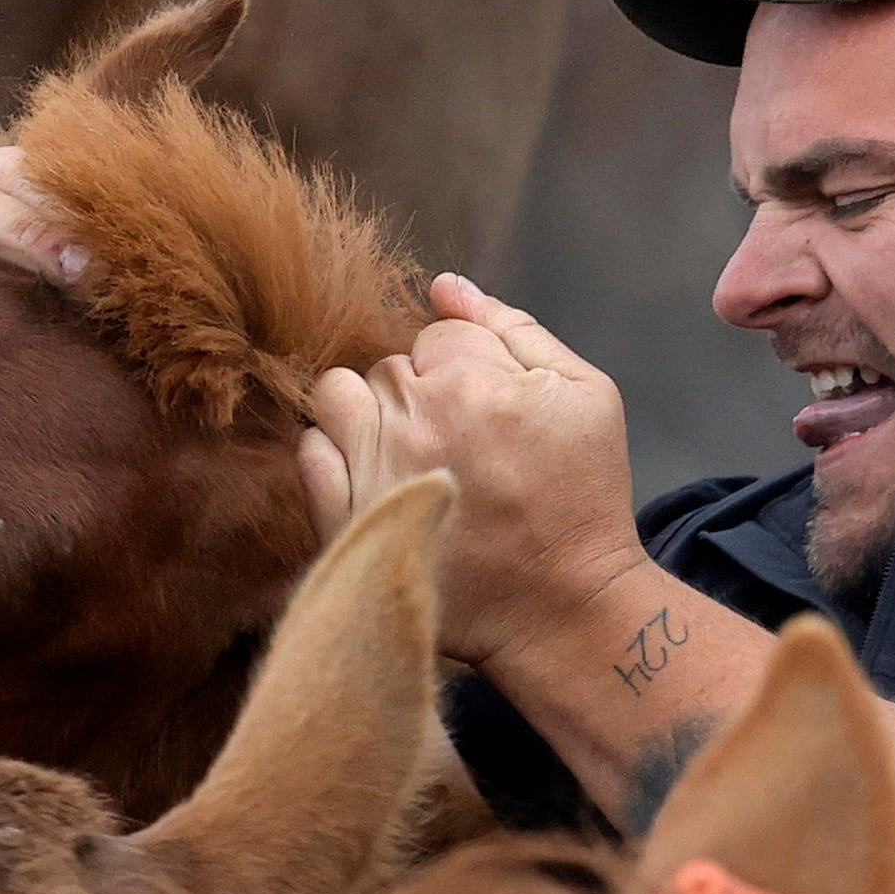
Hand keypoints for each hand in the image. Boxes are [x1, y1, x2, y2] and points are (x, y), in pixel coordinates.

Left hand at [294, 277, 644, 665]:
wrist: (565, 606)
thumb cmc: (583, 499)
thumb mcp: (585, 394)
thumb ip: (516, 329)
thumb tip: (445, 287)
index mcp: (475, 378)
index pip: (438, 335)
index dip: (467, 369)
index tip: (491, 415)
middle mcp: (415, 416)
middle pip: (388, 365)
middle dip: (419, 392)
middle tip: (458, 442)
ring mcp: (375, 468)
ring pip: (336, 396)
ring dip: (365, 412)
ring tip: (405, 450)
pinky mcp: (349, 520)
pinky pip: (309, 455)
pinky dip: (332, 454)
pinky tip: (373, 475)